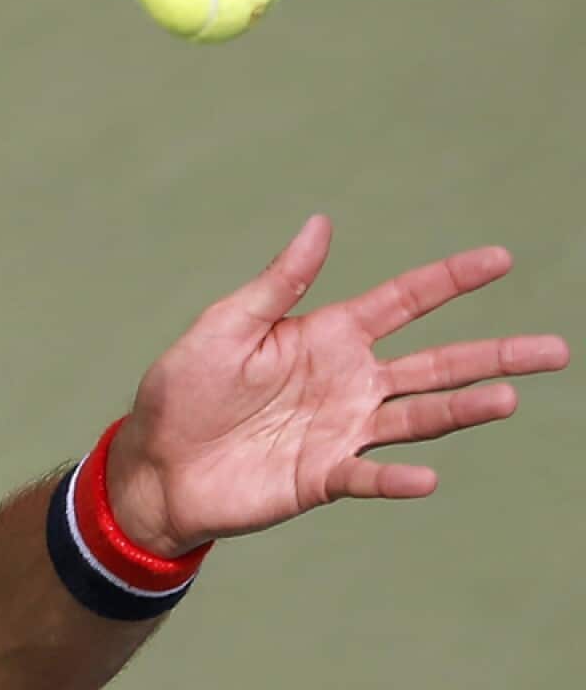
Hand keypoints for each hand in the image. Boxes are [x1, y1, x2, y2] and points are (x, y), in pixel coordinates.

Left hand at [107, 216, 570, 557]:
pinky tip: (424, 477)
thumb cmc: (183, 389)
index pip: (402, 302)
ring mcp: (341, 431)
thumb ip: (278, 285)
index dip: (449, 280)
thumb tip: (320, 223)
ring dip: (462, 409)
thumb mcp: (225, 327)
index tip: (500, 259)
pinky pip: (368, 476)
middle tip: (554, 348)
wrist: (156, 464)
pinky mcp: (322, 477)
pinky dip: (394, 478)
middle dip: (493, 354)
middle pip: (435, 363)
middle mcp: (347, 382)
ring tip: (508, 398)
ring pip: (418, 417)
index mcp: (326, 336)